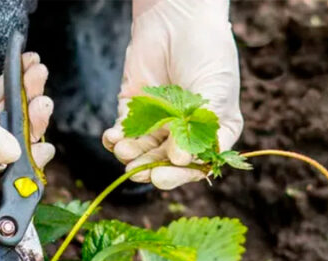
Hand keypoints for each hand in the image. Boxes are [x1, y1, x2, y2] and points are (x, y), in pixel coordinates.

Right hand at [0, 0, 53, 181]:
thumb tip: (17, 154)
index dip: (19, 167)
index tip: (43, 150)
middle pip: (2, 147)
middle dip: (27, 125)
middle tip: (43, 105)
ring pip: (2, 119)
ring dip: (23, 97)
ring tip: (37, 75)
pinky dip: (10, 84)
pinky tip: (26, 66)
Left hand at [102, 0, 242, 189]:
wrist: (177, 18)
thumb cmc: (206, 52)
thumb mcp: (215, 91)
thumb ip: (200, 128)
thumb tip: (181, 160)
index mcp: (211, 132)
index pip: (197, 165)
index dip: (180, 175)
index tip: (162, 176)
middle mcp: (184, 133)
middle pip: (167, 163)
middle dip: (151, 169)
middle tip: (138, 172)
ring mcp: (158, 123)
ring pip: (143, 151)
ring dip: (132, 156)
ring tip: (124, 150)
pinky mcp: (133, 111)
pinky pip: (123, 133)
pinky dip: (115, 140)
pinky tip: (112, 138)